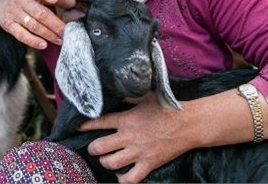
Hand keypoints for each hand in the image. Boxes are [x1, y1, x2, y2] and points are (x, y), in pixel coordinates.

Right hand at [0, 0, 75, 49]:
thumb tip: (73, 3)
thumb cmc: (26, 2)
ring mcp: (14, 13)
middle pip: (40, 13)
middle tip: (66, 32)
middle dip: (55, 23)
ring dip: (48, 34)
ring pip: (33, 25)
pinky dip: (33, 41)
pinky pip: (21, 35)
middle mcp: (21, 0)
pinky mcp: (9, 26)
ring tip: (60, 40)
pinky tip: (44, 45)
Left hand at [79, 95, 193, 183]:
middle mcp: (129, 136)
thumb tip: (114, 91)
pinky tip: (120, 174)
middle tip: (93, 147)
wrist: (189, 124)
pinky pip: (130, 178)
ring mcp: (138, 152)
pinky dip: (122, 179)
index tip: (78, 128)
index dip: (85, 126)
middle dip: (92, 148)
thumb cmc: (167, 108)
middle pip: (99, 147)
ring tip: (106, 159)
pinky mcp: (149, 164)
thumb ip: (128, 97)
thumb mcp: (145, 97)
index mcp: (126, 119)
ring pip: (110, 163)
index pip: (98, 122)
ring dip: (105, 162)